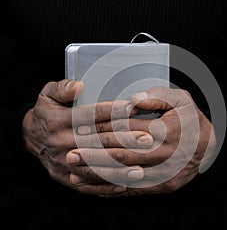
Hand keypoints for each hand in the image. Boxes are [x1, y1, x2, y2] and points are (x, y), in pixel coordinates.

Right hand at [22, 79, 152, 194]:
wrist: (31, 138)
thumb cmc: (47, 113)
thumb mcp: (47, 95)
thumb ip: (62, 88)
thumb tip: (79, 86)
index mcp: (58, 121)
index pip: (89, 115)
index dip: (111, 111)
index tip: (133, 108)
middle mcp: (61, 143)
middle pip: (96, 142)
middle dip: (124, 140)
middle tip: (147, 139)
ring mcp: (62, 164)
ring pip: (94, 167)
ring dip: (118, 169)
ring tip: (140, 169)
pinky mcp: (65, 178)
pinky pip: (86, 186)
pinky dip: (105, 187)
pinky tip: (124, 186)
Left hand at [67, 87, 215, 195]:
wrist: (207, 147)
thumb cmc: (190, 119)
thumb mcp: (180, 99)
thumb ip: (157, 96)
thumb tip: (133, 99)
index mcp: (166, 131)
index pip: (128, 131)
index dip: (102, 130)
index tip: (82, 130)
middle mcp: (164, 155)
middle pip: (122, 156)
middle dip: (94, 155)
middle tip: (71, 154)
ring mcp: (164, 174)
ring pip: (125, 177)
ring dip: (99, 176)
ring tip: (76, 173)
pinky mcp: (162, 186)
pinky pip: (134, 190)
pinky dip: (113, 190)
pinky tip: (96, 188)